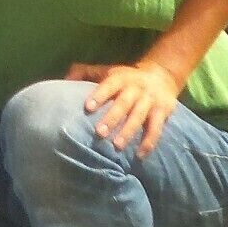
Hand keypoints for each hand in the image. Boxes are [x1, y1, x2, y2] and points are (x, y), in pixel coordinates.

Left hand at [67, 60, 181, 156]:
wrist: (162, 75)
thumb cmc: (125, 77)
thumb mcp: (107, 70)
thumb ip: (85, 72)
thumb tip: (64, 79)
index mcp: (120, 78)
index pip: (109, 86)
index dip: (99, 95)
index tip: (88, 108)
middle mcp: (136, 89)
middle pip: (124, 104)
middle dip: (112, 118)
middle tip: (99, 133)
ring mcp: (150, 101)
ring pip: (139, 117)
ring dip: (128, 132)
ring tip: (117, 146)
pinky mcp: (163, 113)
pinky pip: (156, 129)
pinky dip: (149, 142)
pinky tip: (140, 155)